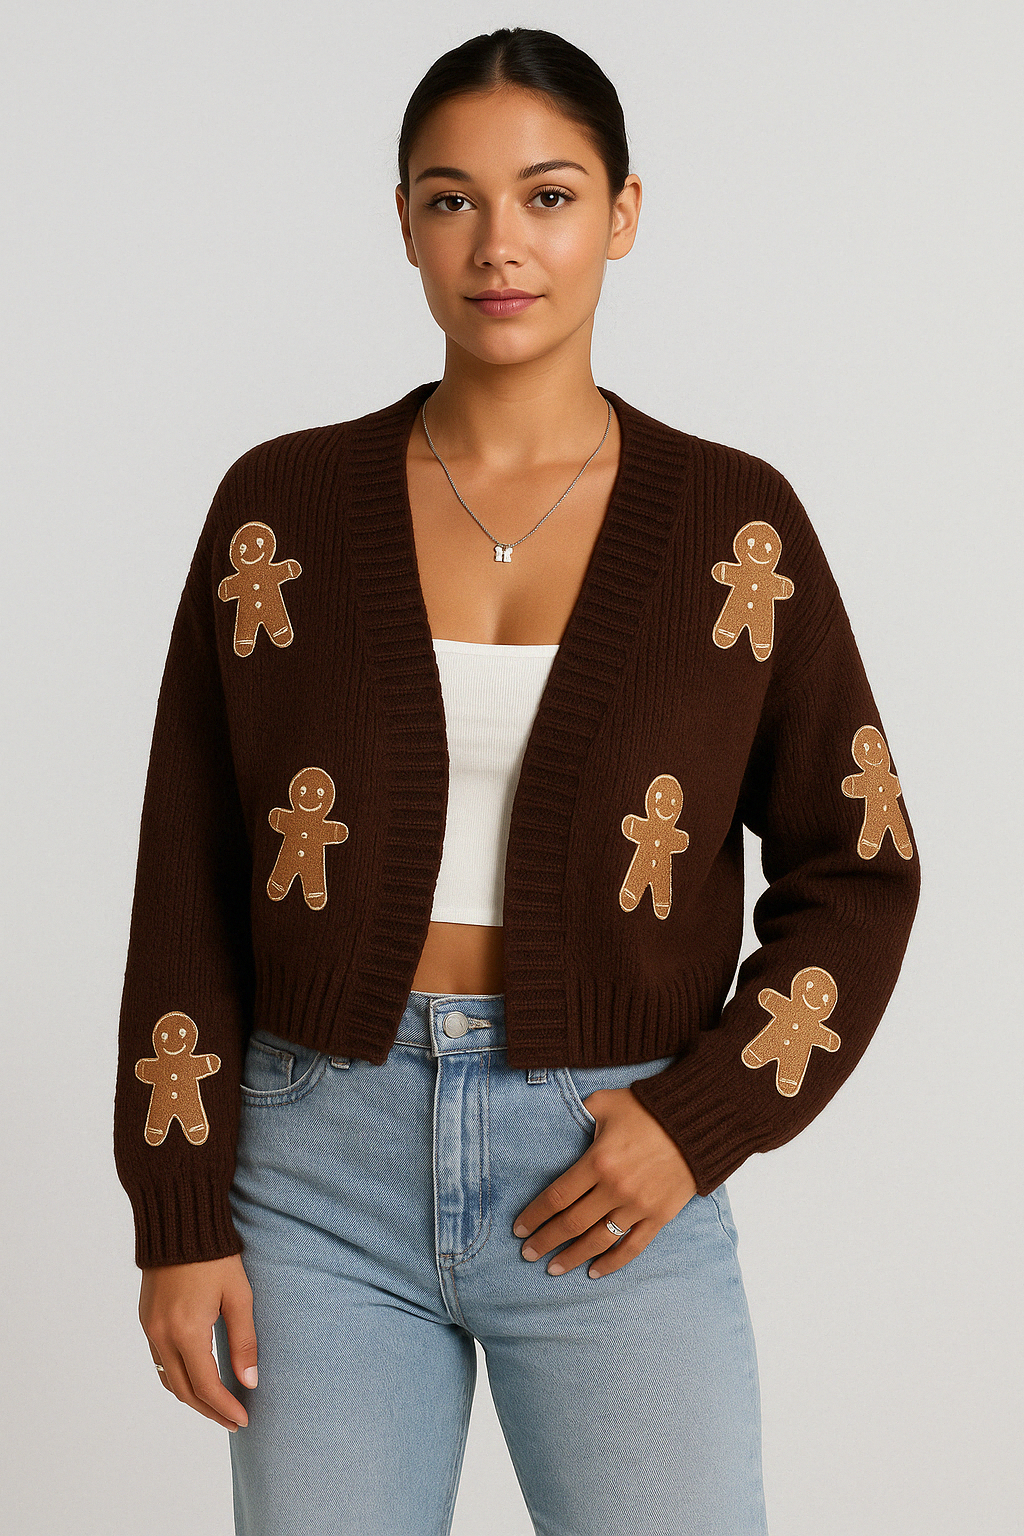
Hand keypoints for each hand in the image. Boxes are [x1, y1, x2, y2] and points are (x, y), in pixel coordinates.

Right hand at [139, 1253, 257, 1430]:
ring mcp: (150, 1329)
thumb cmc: (216, 1256)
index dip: (226, 1408)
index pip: (206, 1387)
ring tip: (217, 1405)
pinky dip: (177, 1378)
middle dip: (210, 1411)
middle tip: (233, 1420)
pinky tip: (195, 1377)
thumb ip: (244, 1341)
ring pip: (168, 1379)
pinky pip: (159, 1362)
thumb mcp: (239, 1296)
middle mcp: (162, 1335)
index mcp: (187, 1331)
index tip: (243, 1420)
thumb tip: (249, 1382)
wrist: (180, 1223)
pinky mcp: (146, 1320)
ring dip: (192, 1397)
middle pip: (184, 1391)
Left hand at [512, 1086, 696, 1277]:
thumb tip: (559, 1118)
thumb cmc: (648, 1108)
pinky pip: (632, 1247)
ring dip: (572, 1257)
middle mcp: (615, 1189)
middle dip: (545, 1241)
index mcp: (597, 1161)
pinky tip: (594, 1272)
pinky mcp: (659, 1216)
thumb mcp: (606, 1102)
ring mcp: (638, 1206)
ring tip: (552, 1268)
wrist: (697, 1122)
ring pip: (598, 1241)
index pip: (556, 1197)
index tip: (519, 1229)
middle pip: (571, 1224)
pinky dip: (612, 1263)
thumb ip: (579, 1112)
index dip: (534, 1216)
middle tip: (527, 1254)